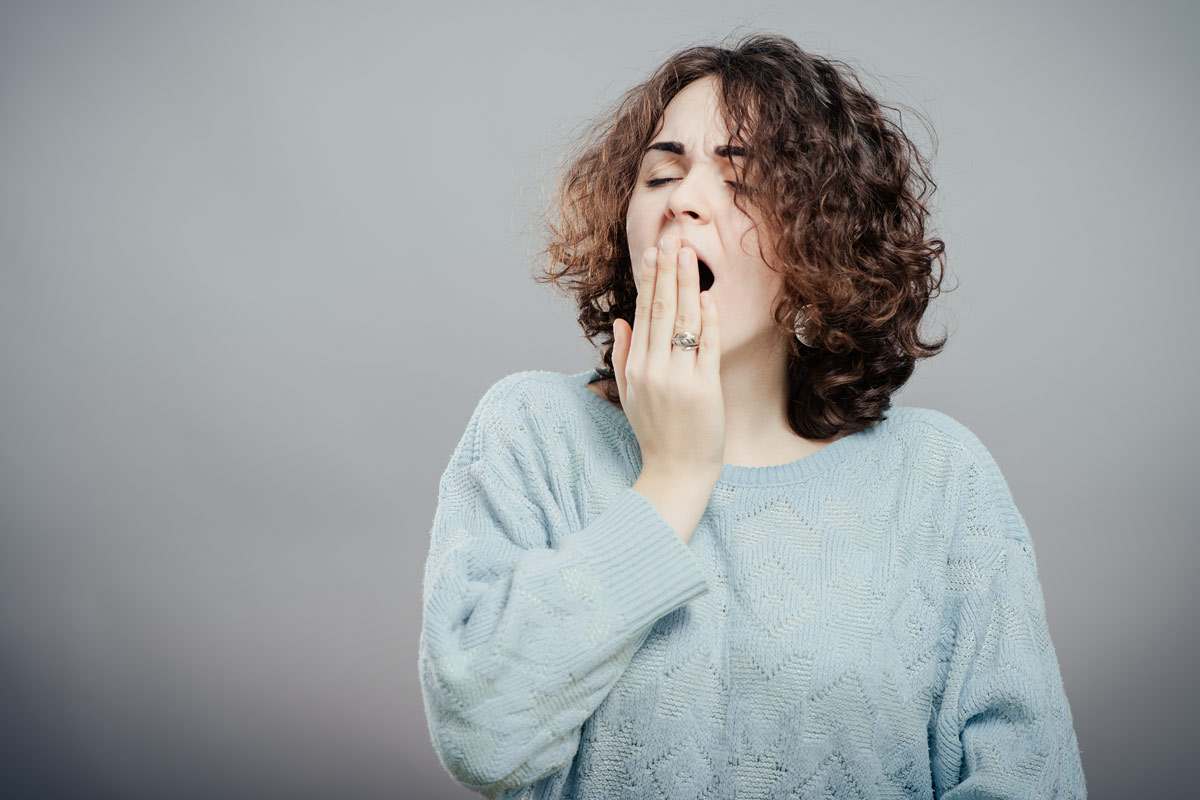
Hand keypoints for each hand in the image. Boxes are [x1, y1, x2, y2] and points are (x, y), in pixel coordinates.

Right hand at [611, 233, 724, 484]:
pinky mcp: (704, 388)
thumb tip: (621, 318)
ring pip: (682, 322)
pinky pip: (707, 347)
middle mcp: (653, 369)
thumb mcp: (629, 394)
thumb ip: (623, 355)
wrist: (675, 471)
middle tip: (673, 240)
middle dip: (667, 272)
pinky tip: (708, 297)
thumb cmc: (654, 433)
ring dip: (686, 285)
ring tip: (690, 256)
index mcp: (635, 367)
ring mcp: (679, 378)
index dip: (649, 280)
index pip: (642, 314)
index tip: (654, 252)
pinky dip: (708, 321)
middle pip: (660, 310)